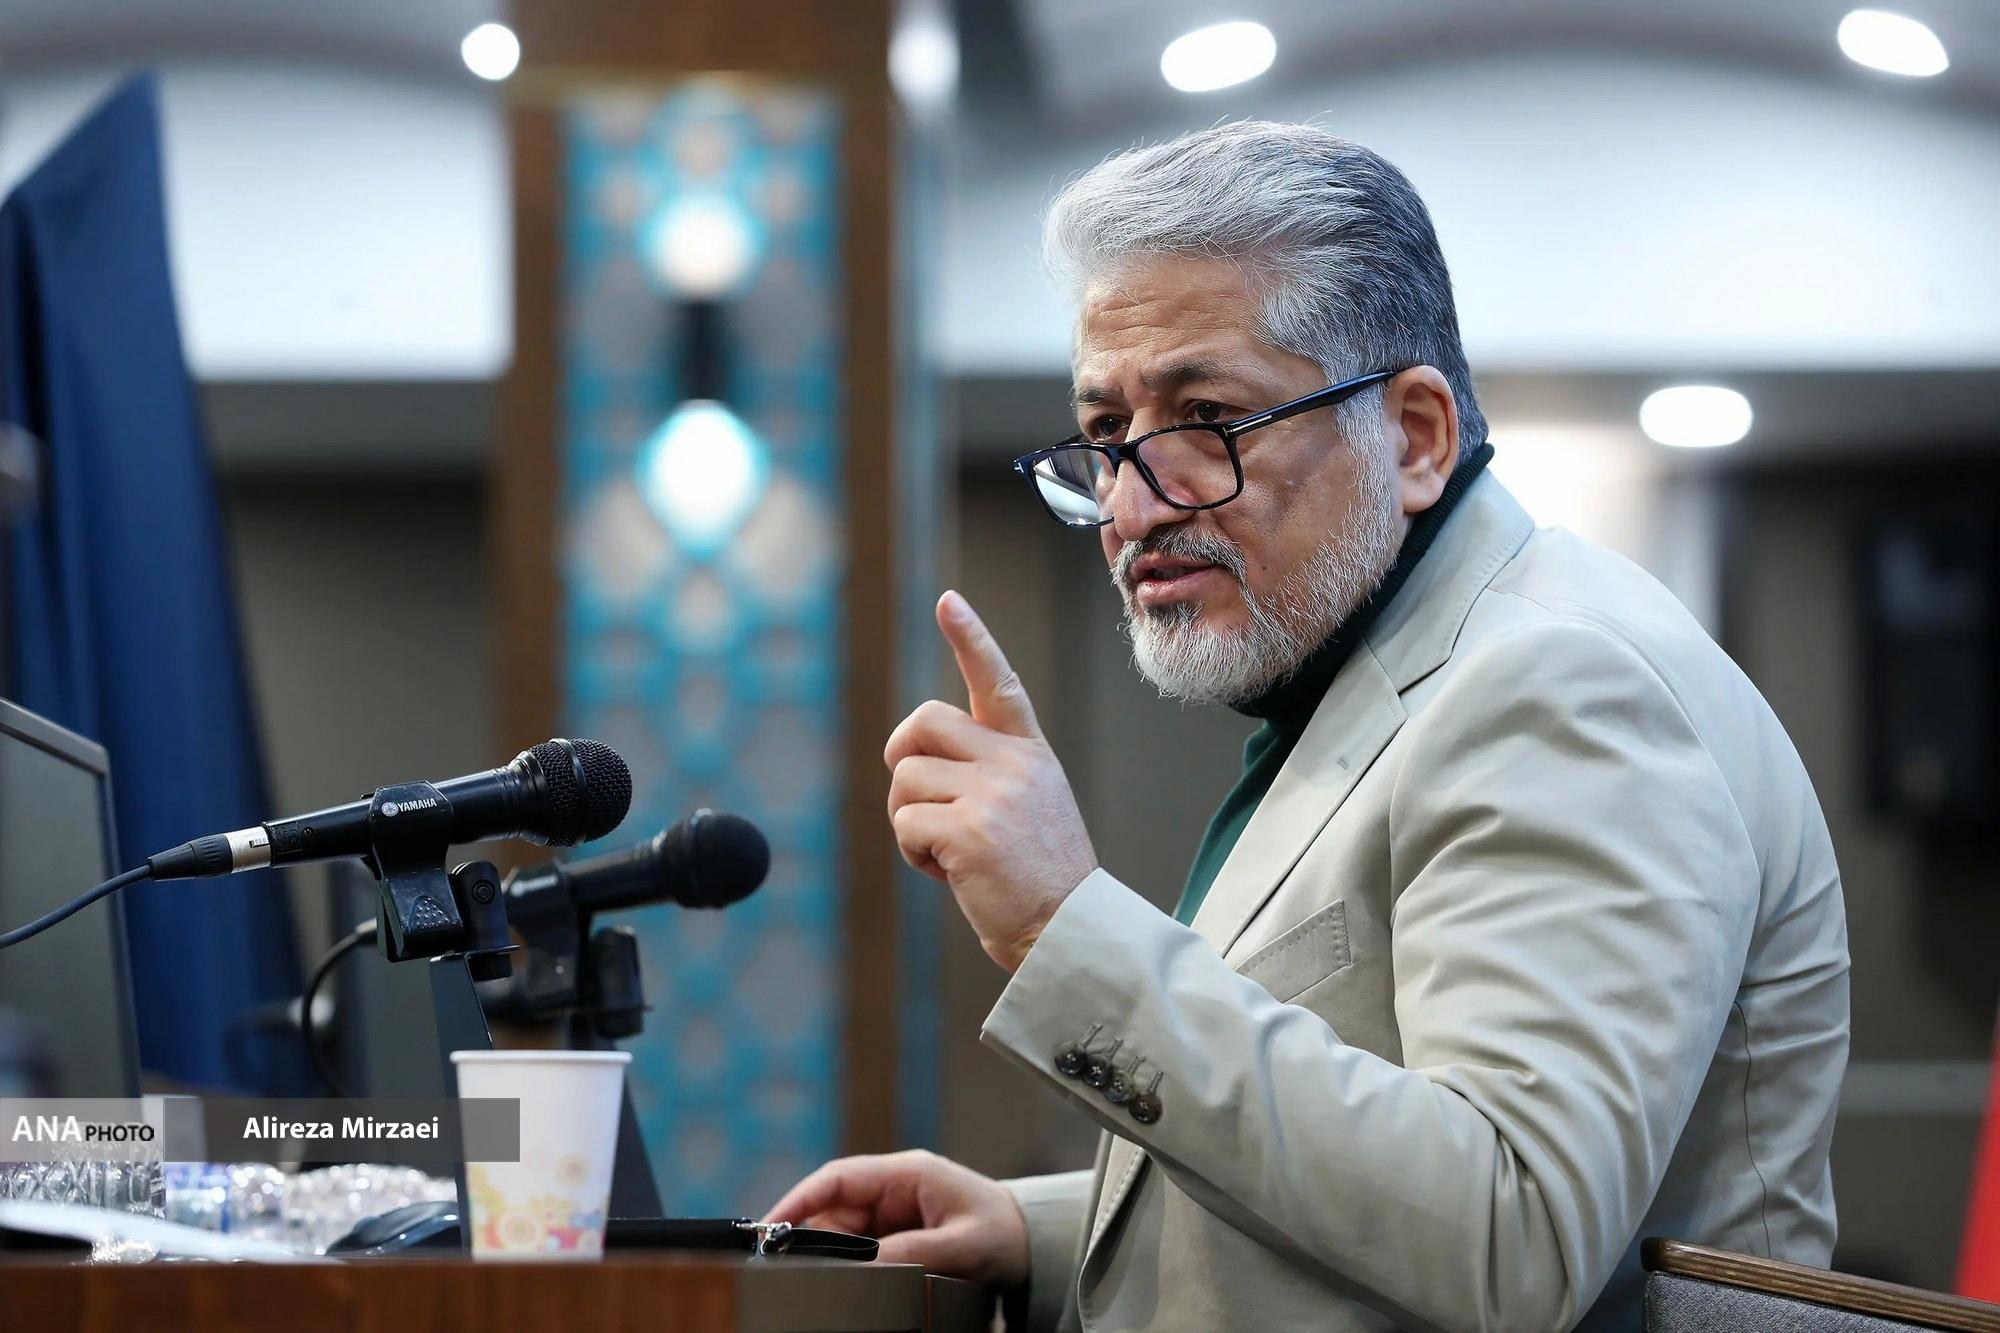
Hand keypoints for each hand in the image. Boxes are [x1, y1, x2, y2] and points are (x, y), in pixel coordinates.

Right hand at [762, 1150, 1029, 1284]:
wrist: (1032, 1241)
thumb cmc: (1002, 1232)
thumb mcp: (962, 1244)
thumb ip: (914, 1251)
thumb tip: (864, 1263)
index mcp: (907, 1173)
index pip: (839, 1178)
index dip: (800, 1199)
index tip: (772, 1226)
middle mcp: (893, 1187)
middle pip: (833, 1210)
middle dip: (808, 1237)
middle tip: (782, 1269)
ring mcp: (893, 1210)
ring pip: (842, 1231)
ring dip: (827, 1254)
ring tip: (811, 1281)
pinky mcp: (896, 1232)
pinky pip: (859, 1247)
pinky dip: (846, 1264)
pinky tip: (839, 1283)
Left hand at [886, 590, 1097, 970]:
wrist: (1070, 930)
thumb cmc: (1041, 877)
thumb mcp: (1030, 805)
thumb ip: (987, 772)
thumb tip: (917, 759)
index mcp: (1029, 753)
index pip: (998, 682)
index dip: (971, 639)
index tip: (948, 601)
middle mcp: (1014, 763)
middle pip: (921, 723)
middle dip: (901, 758)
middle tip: (916, 800)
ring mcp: (993, 794)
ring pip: (904, 778)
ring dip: (907, 821)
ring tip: (946, 852)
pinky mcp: (969, 831)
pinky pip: (905, 824)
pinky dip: (913, 853)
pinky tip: (948, 873)